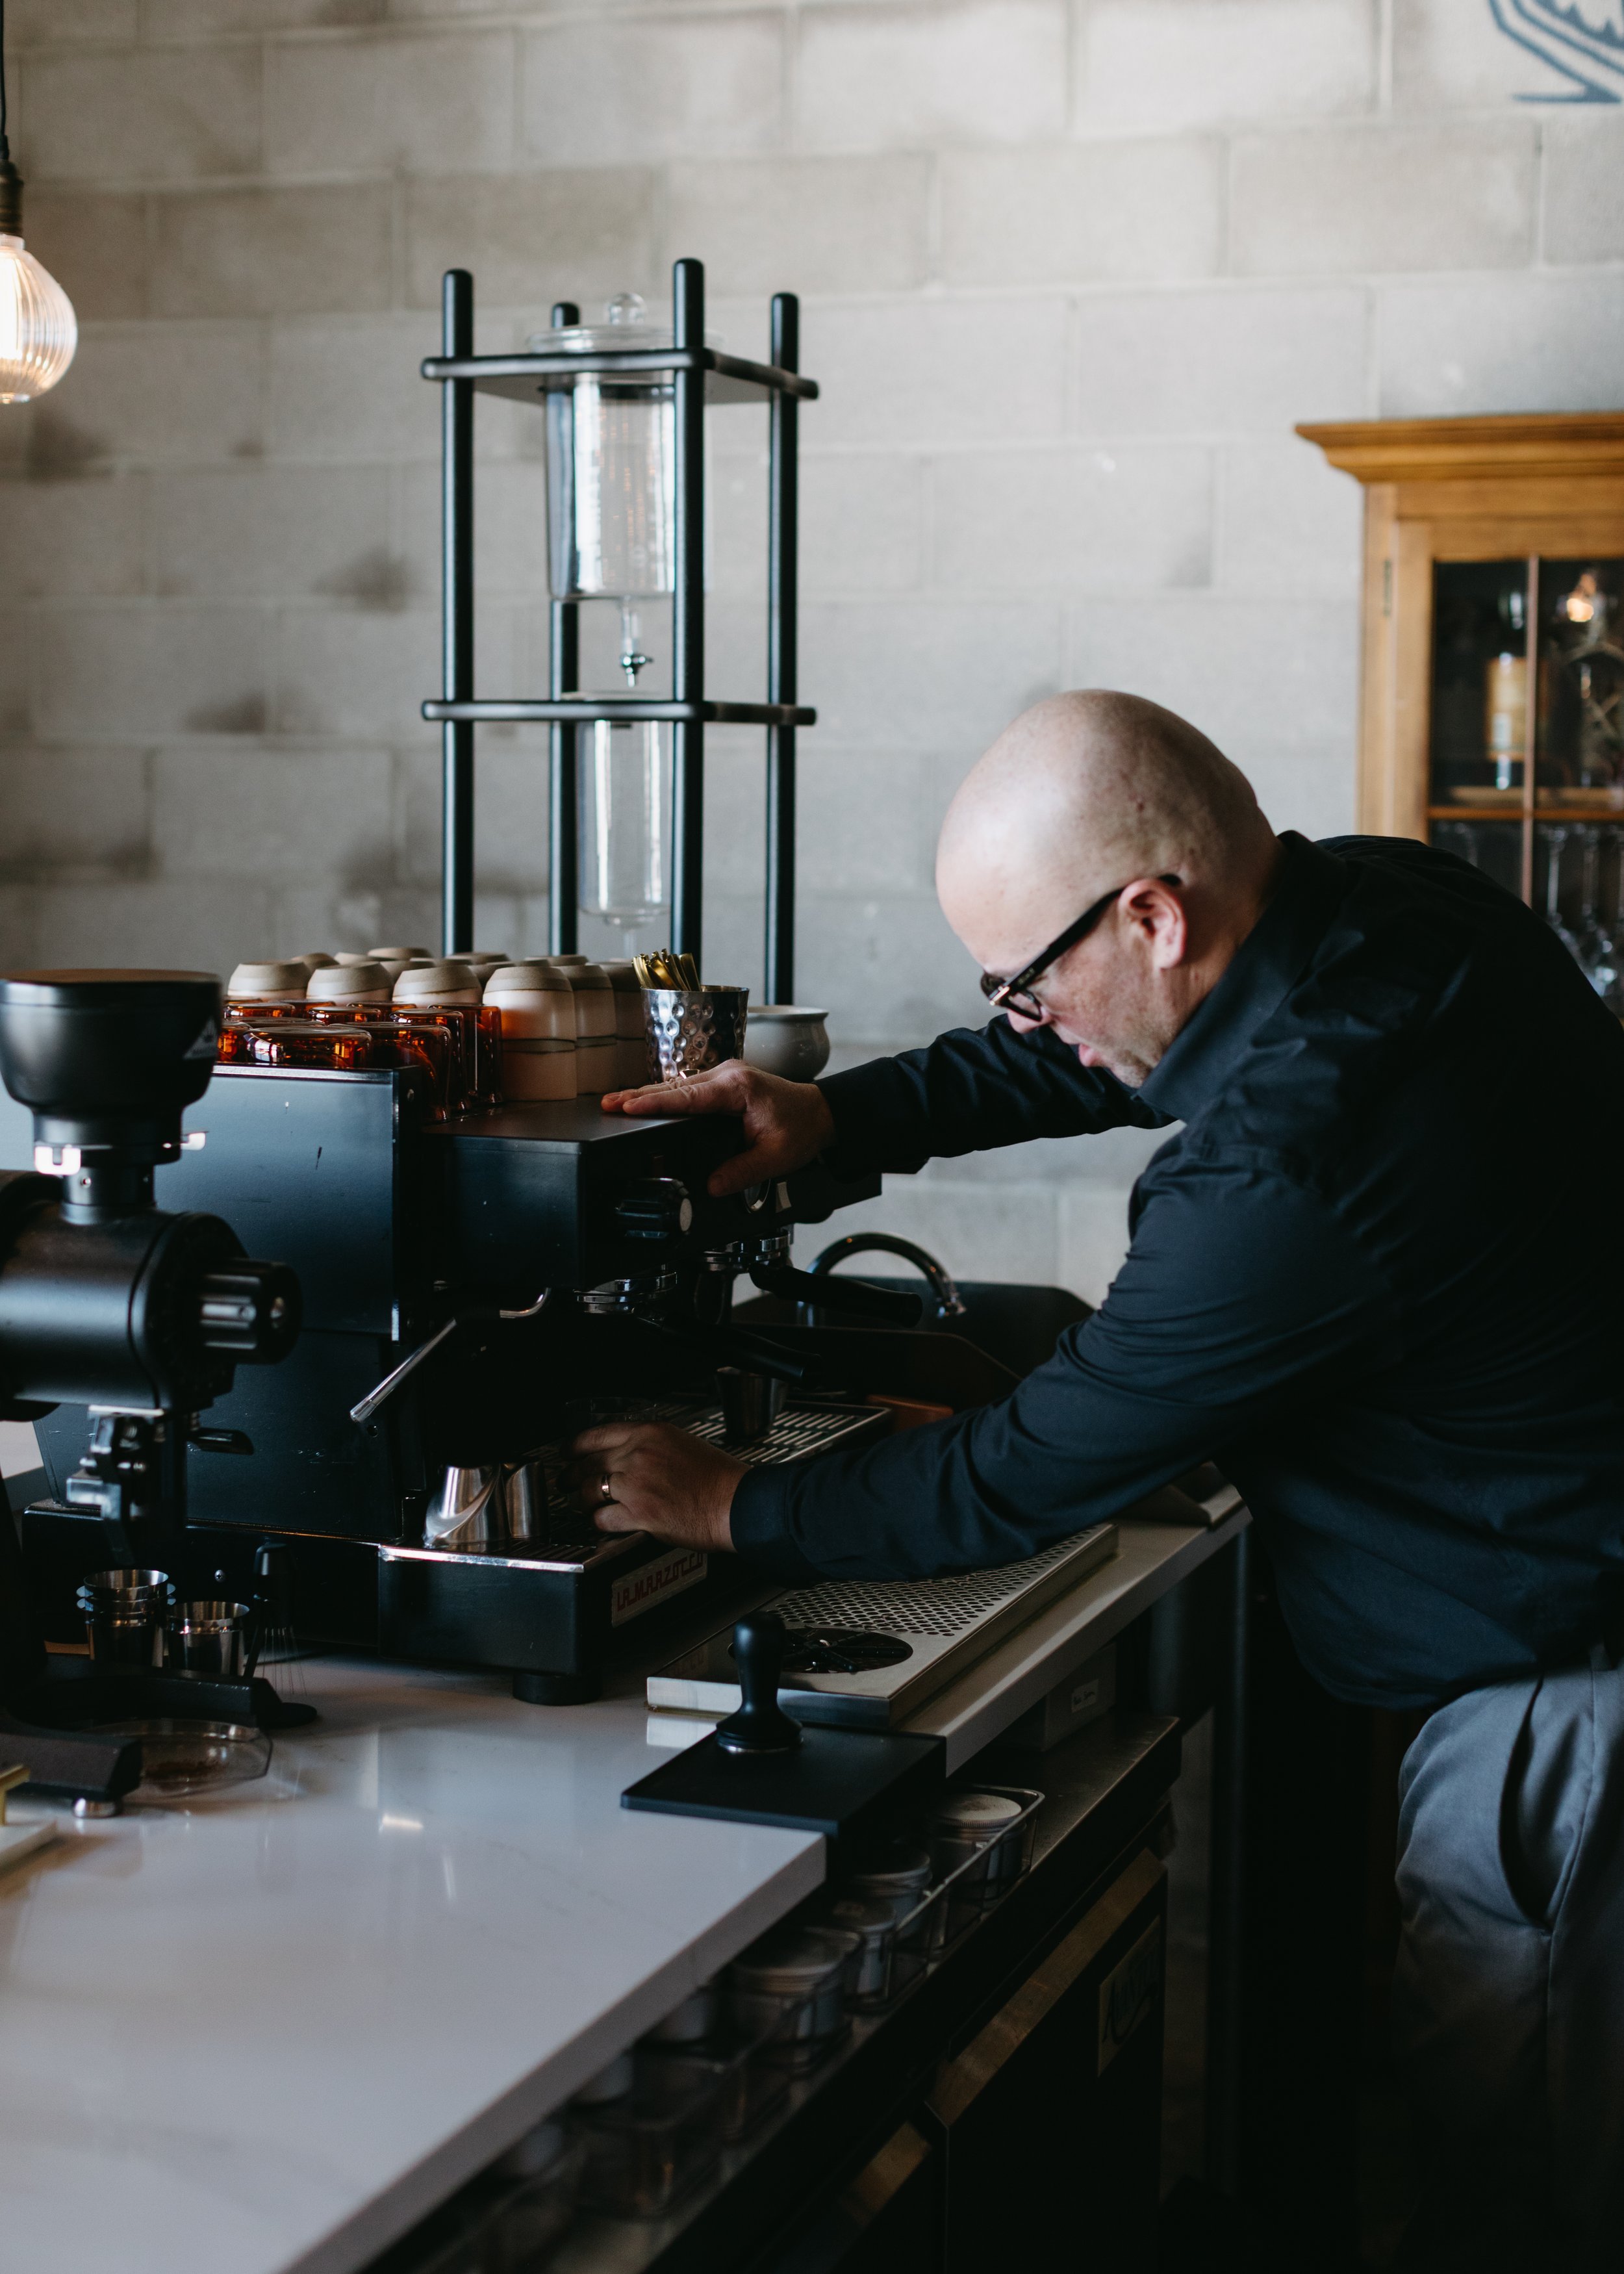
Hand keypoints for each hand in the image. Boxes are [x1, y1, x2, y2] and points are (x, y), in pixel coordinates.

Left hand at [568, 1422, 745, 1551]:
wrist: (736, 1502)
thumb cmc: (719, 1478)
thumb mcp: (682, 1443)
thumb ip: (651, 1446)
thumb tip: (628, 1456)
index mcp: (650, 1434)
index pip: (597, 1434)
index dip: (574, 1446)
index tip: (566, 1452)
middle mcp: (638, 1455)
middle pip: (587, 1463)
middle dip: (570, 1476)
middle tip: (564, 1483)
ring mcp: (636, 1484)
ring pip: (589, 1491)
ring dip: (582, 1502)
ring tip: (583, 1507)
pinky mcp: (639, 1514)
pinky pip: (603, 1518)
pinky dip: (599, 1522)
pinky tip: (604, 1523)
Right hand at [598, 1062, 835, 1197]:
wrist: (821, 1113)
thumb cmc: (802, 1129)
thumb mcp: (776, 1157)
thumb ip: (742, 1171)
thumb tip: (711, 1185)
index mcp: (738, 1088)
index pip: (687, 1097)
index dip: (654, 1103)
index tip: (627, 1106)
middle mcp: (728, 1075)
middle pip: (675, 1087)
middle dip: (639, 1096)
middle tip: (607, 1103)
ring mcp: (725, 1076)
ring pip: (679, 1085)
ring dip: (649, 1095)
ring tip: (616, 1103)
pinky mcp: (724, 1082)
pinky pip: (688, 1088)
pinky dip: (666, 1096)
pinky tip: (646, 1103)